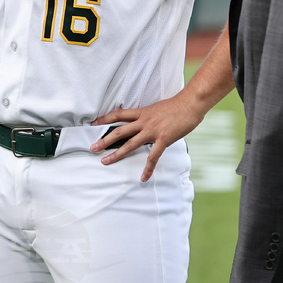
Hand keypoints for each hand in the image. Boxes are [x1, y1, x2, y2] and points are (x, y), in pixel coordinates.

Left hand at [89, 91, 205, 182]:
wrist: (190, 104)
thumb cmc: (176, 106)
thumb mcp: (156, 108)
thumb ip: (148, 116)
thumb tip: (143, 122)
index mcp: (142, 113)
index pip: (118, 114)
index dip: (105, 119)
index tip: (93, 124)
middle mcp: (144, 121)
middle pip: (119, 131)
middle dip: (104, 140)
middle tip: (93, 147)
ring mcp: (152, 131)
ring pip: (130, 144)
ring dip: (116, 154)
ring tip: (105, 161)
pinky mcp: (163, 139)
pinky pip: (153, 157)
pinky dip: (148, 168)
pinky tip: (143, 177)